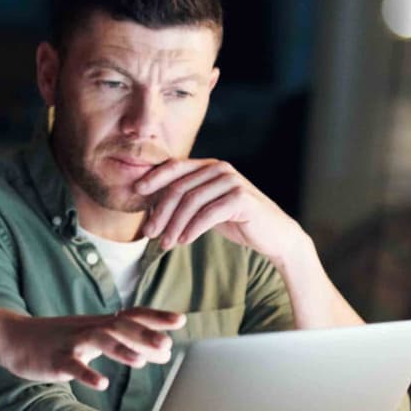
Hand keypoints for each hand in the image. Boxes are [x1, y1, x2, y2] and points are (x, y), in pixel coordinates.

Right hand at [0, 308, 183, 389]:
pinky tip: (102, 384)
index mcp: (100, 323)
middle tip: (167, 345)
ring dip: (120, 350)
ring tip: (140, 361)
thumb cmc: (59, 339)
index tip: (180, 319)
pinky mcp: (54, 359)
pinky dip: (87, 374)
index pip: (132, 315)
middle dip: (143, 335)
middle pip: (118, 326)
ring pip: (97, 341)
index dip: (155, 317)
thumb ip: (127, 343)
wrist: (13, 337)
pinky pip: (72, 366)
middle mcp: (88, 329)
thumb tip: (165, 350)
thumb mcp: (94, 337)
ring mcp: (71, 343)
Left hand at [133, 158, 305, 257]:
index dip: (153, 178)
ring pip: (191, 202)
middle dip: (160, 212)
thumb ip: (184, 201)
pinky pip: (209, 214)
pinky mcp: (241, 198)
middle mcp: (220, 168)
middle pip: (179, 187)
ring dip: (174, 225)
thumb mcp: (206, 207)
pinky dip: (193, 228)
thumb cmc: (236, 221)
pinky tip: (183, 241)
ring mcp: (232, 181)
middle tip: (149, 233)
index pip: (174, 167)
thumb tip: (149, 207)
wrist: (274, 235)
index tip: (135, 192)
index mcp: (209, 166)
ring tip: (165, 244)